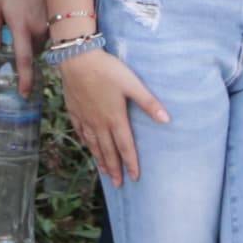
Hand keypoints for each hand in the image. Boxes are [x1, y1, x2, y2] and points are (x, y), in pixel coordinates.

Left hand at [0, 0, 52, 93]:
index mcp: (20, 26)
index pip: (23, 60)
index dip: (25, 79)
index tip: (26, 94)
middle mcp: (40, 28)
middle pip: (34, 49)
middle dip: (26, 46)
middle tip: (19, 25)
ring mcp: (53, 21)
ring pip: (44, 39)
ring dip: (35, 34)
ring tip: (28, 9)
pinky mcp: (62, 13)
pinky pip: (53, 28)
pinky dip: (45, 24)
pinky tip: (38, 5)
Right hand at [56, 44, 166, 185]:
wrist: (77, 59)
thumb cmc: (107, 70)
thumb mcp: (132, 84)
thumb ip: (149, 103)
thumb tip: (167, 120)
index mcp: (115, 118)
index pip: (125, 146)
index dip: (131, 163)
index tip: (134, 178)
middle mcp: (99, 122)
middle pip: (108, 150)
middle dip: (114, 168)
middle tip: (117, 184)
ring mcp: (85, 118)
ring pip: (93, 144)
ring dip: (100, 159)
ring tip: (103, 172)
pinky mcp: (75, 110)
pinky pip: (81, 132)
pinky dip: (86, 142)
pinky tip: (87, 146)